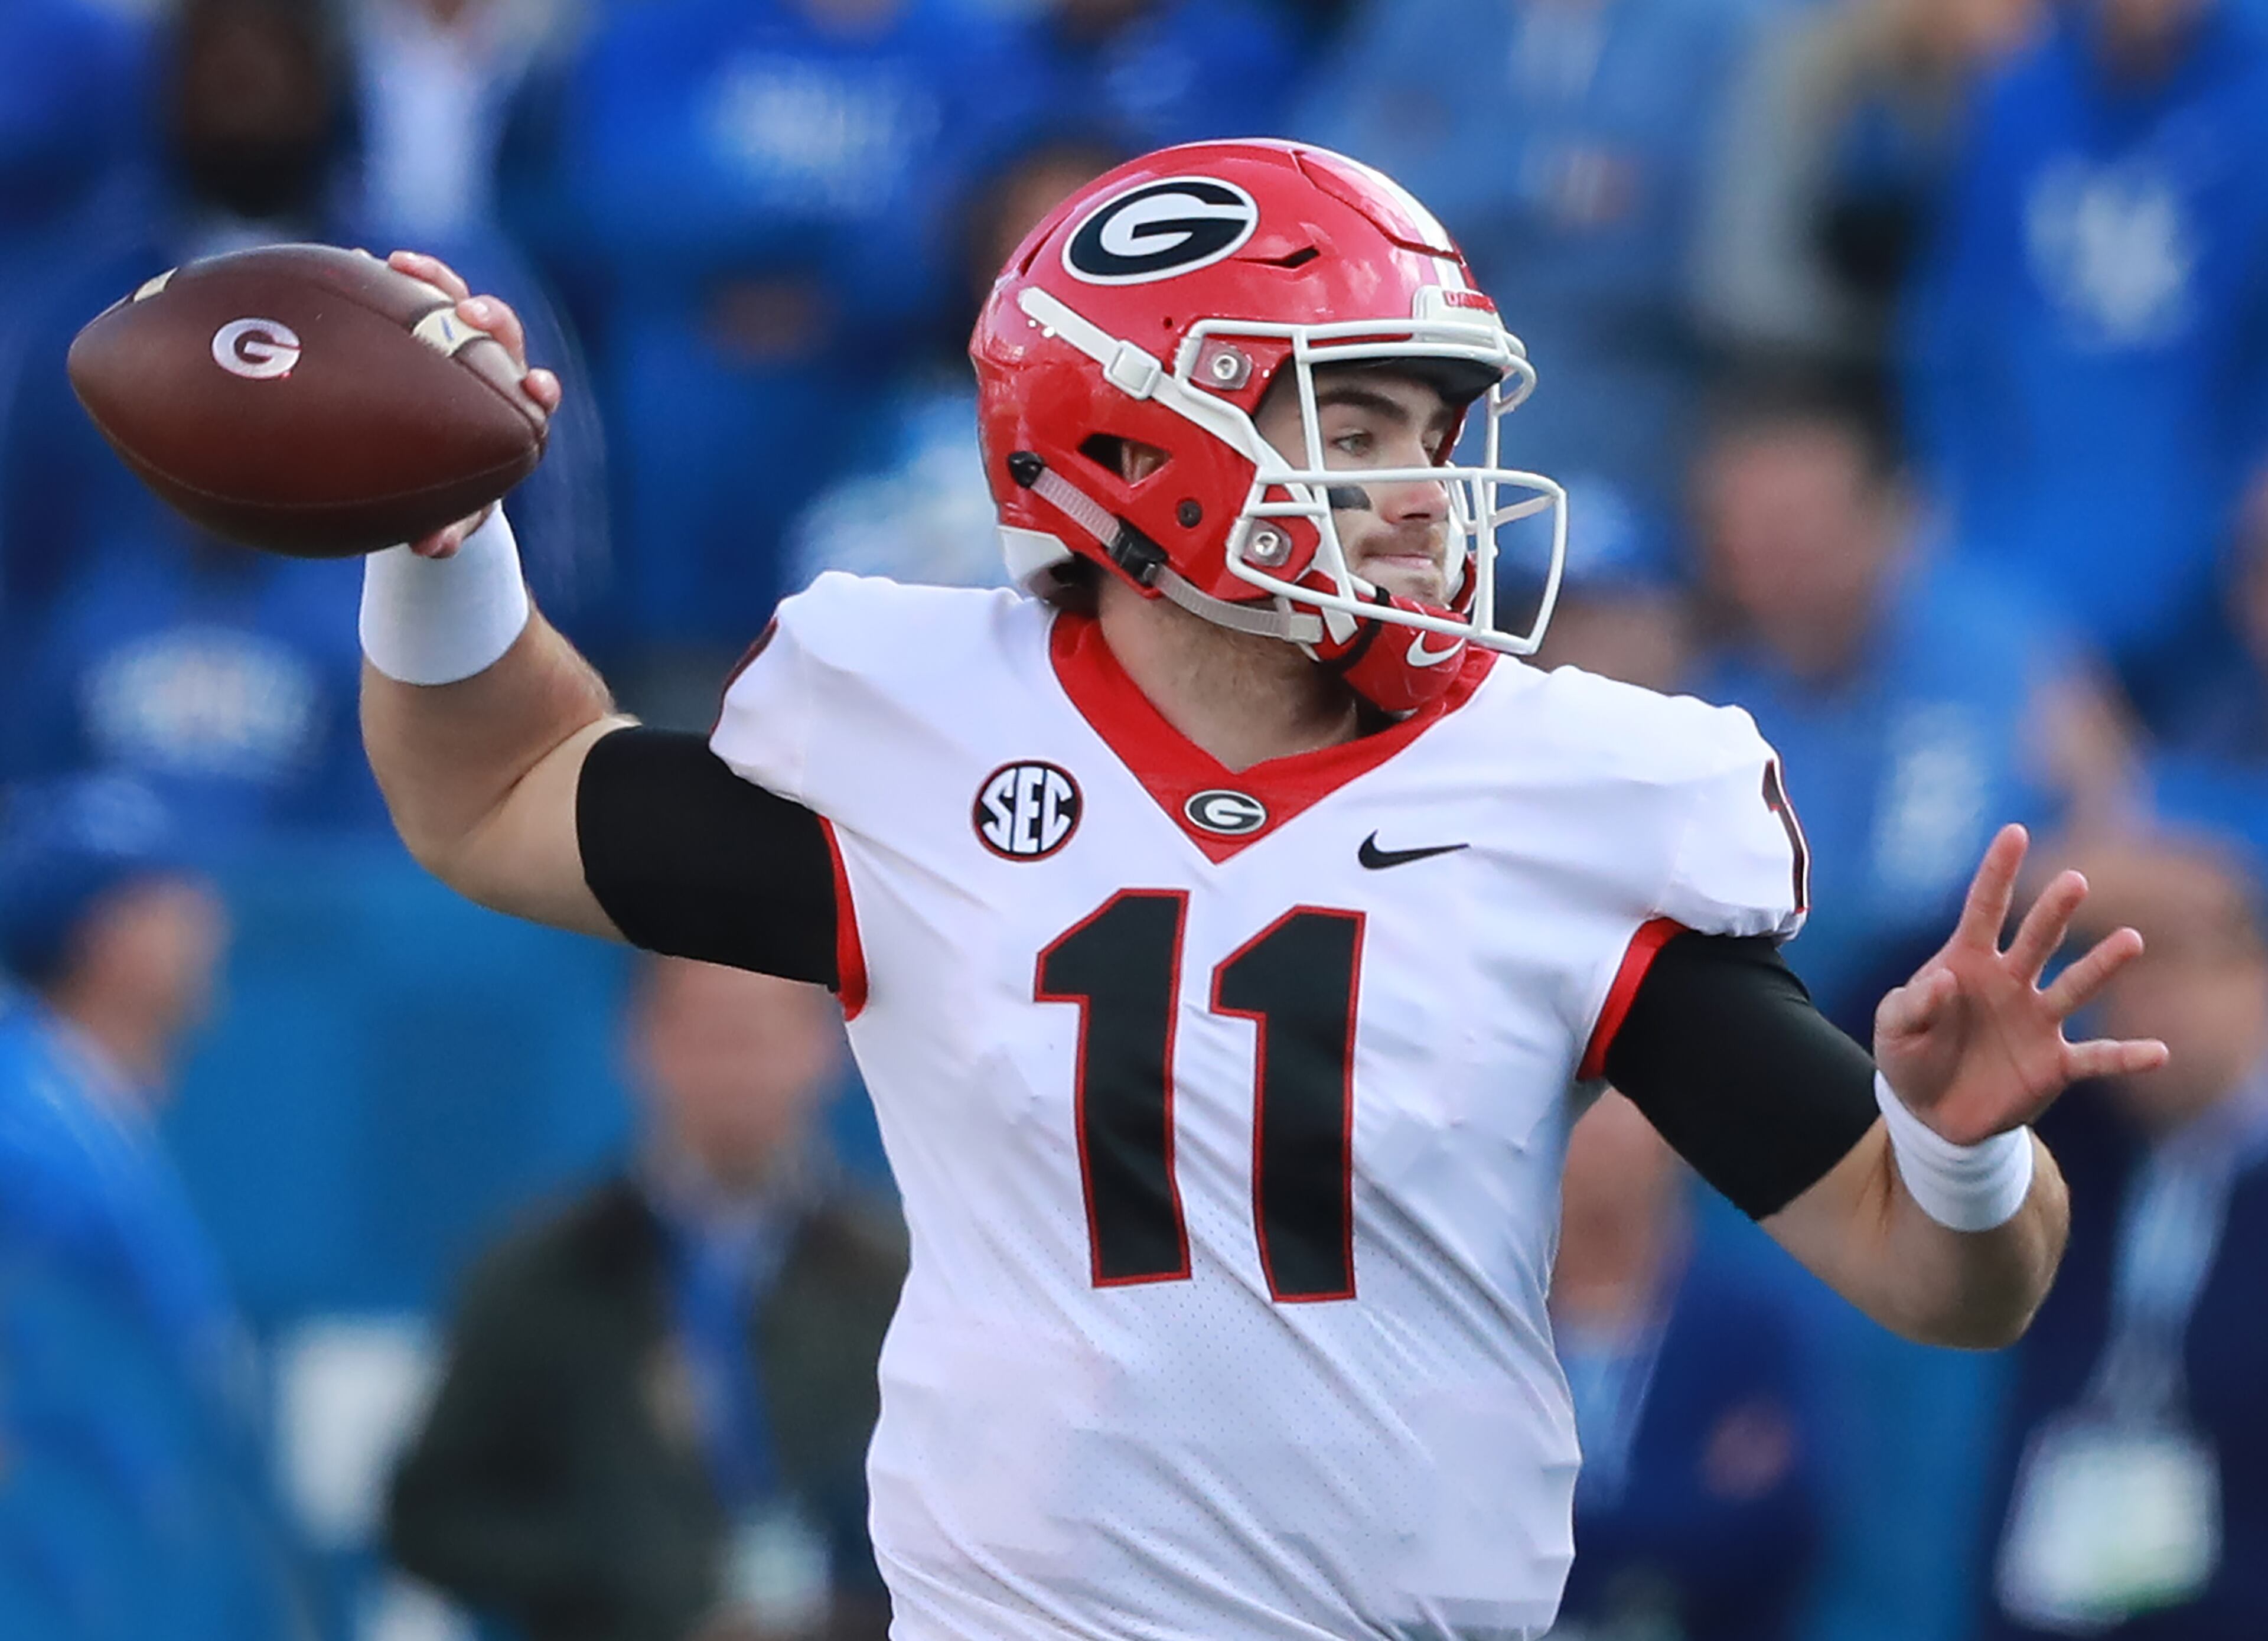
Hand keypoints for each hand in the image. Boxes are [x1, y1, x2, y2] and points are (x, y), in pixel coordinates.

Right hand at [385, 248, 562, 558]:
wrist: (435, 469)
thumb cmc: (455, 498)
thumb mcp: (453, 517)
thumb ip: (447, 533)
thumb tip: (429, 548)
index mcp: (511, 412)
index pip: (536, 390)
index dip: (539, 385)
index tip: (536, 386)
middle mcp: (491, 369)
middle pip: (501, 332)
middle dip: (488, 316)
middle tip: (466, 312)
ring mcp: (456, 342)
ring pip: (451, 300)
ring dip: (432, 280)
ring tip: (396, 264)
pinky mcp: (418, 326)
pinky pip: (404, 295)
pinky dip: (384, 281)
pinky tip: (350, 264)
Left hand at [1874, 823, 2168, 1144]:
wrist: (1931, 1112)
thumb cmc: (1911, 1057)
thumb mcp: (1893, 1030)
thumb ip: (1910, 1006)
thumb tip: (1941, 979)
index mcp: (1967, 962)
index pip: (1985, 908)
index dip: (1998, 872)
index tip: (2015, 832)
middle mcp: (2011, 981)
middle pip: (2038, 939)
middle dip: (2054, 911)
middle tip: (2074, 881)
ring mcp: (2038, 1020)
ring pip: (2075, 986)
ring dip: (2102, 966)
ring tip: (2131, 940)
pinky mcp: (2055, 1064)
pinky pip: (2097, 1057)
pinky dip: (2127, 1056)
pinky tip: (2159, 1052)